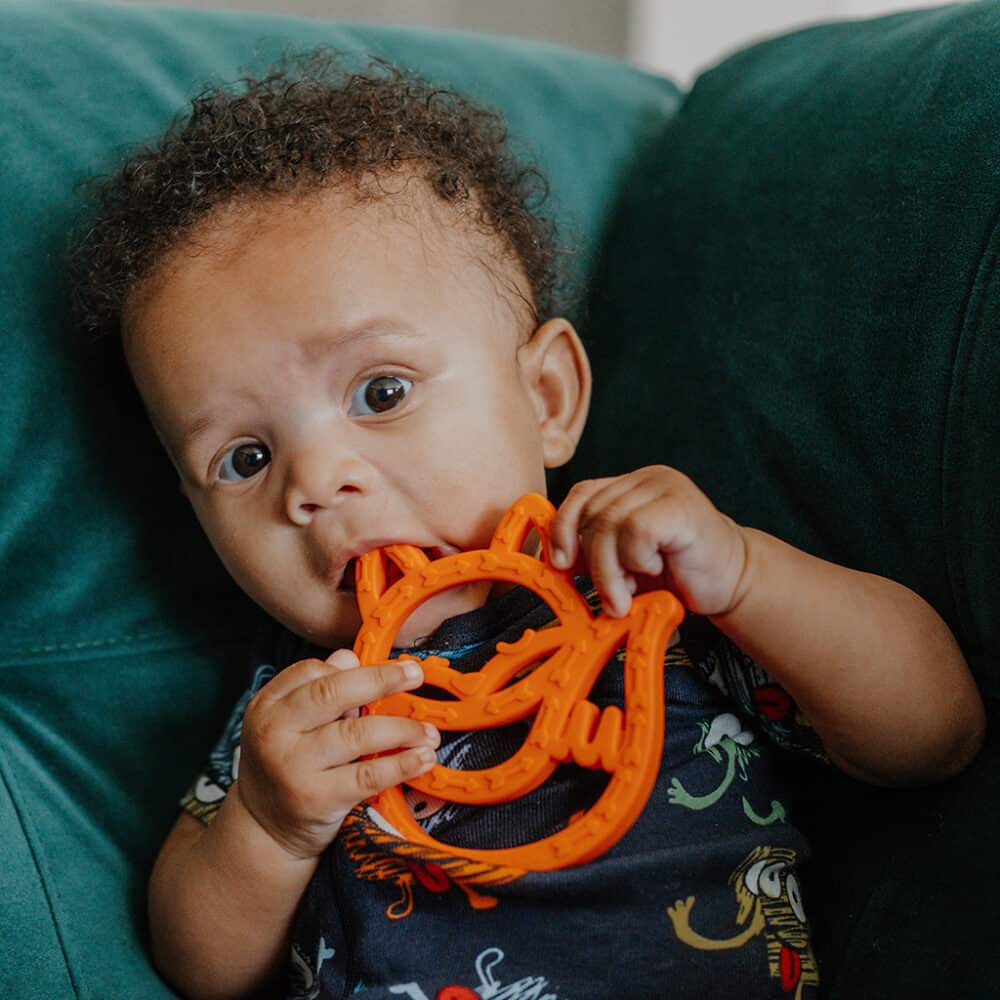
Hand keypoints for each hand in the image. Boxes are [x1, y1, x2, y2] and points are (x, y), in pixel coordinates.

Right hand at [234, 649, 439, 859]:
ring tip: (428, 731)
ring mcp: (293, 766)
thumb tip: (351, 657)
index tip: (391, 669)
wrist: (265, 831)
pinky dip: (401, 764)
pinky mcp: (315, 798)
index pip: (311, 671)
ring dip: (402, 728)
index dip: (354, 669)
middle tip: (415, 675)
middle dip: (381, 680)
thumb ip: (319, 690)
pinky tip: (422, 758)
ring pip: (356, 734)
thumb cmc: (287, 766)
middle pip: (333, 694)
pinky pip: (367, 775)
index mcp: (267, 706)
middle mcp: (274, 732)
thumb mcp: (289, 725)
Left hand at [549, 465, 747, 617]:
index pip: (582, 494)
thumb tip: (557, 557)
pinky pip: (637, 530)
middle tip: (612, 595)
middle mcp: (647, 478)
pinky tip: (657, 567)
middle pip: (593, 512)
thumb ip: (597, 548)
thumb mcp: (626, 560)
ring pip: (609, 523)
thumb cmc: (679, 572)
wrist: (733, 582)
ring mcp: (666, 487)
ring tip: (628, 594)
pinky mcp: (682, 505)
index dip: (564, 528)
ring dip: (611, 570)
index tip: (561, 563)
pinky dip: (637, 558)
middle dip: (593, 562)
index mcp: (630, 486)